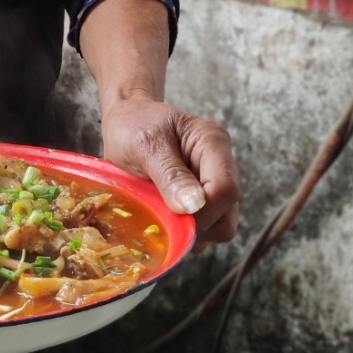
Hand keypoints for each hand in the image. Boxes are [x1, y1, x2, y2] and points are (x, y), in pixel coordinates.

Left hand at [101, 96, 239, 251]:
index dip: (202, 213)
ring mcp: (214, 184)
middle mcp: (221, 165)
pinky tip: (163, 217)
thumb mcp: (145, 144)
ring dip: (190, 232)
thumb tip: (194, 206)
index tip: (171, 218)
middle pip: (227, 214)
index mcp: (213, 143)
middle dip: (198, 226)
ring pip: (219, 226)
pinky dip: (185, 231)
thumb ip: (170, 174)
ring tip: (160, 215)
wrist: (125, 120)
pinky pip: (205, 228)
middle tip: (163, 219)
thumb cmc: (134, 125)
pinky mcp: (203, 199)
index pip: (225, 189)